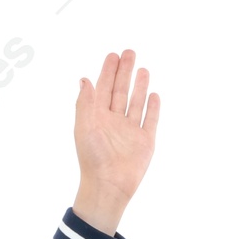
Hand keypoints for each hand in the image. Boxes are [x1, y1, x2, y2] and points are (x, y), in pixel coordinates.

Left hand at [71, 49, 158, 234]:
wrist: (109, 185)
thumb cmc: (93, 158)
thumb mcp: (84, 127)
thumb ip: (85, 103)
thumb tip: (85, 79)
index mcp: (98, 118)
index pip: (104, 89)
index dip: (108, 72)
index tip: (113, 55)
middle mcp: (114, 122)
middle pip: (121, 91)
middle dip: (125, 72)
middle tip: (129, 52)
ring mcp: (130, 132)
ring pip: (136, 103)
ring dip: (139, 86)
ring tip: (143, 69)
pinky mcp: (144, 142)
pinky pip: (150, 121)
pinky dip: (152, 108)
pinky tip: (154, 95)